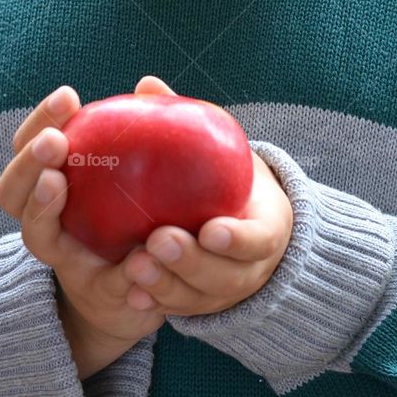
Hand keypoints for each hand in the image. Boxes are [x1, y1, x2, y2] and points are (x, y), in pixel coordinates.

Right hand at [0, 81, 167, 347]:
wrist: (138, 288)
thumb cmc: (132, 213)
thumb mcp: (135, 171)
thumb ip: (142, 129)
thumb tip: (150, 84)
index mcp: (51, 184)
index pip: (28, 146)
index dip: (39, 121)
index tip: (68, 96)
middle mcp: (46, 222)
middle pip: (11, 191)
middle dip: (27, 162)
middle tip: (54, 142)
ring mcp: (64, 261)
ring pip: (37, 237)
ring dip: (41, 209)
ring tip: (55, 185)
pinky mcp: (100, 294)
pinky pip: (106, 284)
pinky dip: (120, 273)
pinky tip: (138, 258)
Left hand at [121, 76, 294, 317]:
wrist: (248, 229)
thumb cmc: (230, 183)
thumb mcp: (223, 154)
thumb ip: (190, 125)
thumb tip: (147, 85)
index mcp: (264, 228)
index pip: (259, 239)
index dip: (238, 239)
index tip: (212, 230)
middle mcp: (249, 268)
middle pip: (225, 277)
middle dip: (191, 262)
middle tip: (158, 240)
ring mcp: (224, 293)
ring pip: (198, 299)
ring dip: (167, 285)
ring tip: (134, 266)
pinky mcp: (199, 306)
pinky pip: (178, 310)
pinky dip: (156, 304)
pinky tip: (132, 295)